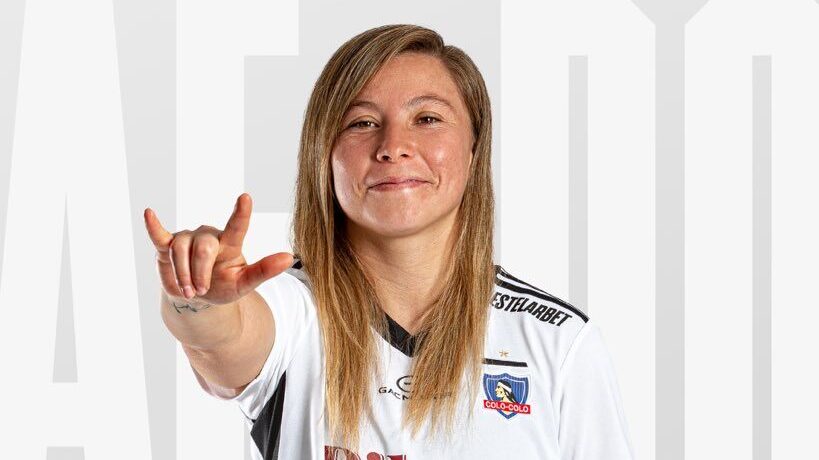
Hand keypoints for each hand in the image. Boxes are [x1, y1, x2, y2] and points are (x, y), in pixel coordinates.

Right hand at [143, 193, 293, 305]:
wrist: (197, 297)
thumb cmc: (224, 285)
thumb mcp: (244, 283)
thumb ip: (265, 270)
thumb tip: (289, 257)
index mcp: (230, 243)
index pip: (237, 226)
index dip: (241, 213)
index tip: (245, 198)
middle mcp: (209, 236)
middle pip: (203, 248)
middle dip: (200, 273)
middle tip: (200, 291)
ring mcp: (187, 239)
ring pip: (180, 250)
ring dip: (182, 274)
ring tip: (188, 291)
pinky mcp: (167, 246)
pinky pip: (159, 235)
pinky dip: (153, 226)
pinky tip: (149, 213)